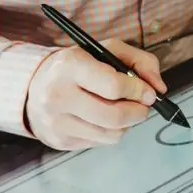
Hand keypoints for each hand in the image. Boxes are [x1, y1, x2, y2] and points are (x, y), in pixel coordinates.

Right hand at [24, 40, 167, 150]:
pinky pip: (99, 142)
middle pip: (114, 116)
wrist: (33, 87)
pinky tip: (104, 117)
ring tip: (125, 110)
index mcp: (70, 66)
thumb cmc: (78, 65)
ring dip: (127, 124)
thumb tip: (159, 88)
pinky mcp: (59, 140)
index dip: (138, 91)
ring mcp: (57, 122)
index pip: (113, 86)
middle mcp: (58, 95)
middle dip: (139, 112)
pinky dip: (110, 131)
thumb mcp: (106, 50)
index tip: (150, 92)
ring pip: (111, 134)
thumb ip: (140, 61)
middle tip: (145, 106)